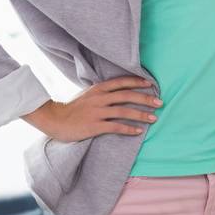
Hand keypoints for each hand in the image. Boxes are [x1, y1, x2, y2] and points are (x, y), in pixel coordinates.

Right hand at [23, 77, 160, 140]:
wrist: (54, 119)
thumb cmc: (72, 108)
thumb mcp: (88, 94)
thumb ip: (103, 92)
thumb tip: (121, 91)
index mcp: (98, 89)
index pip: (121, 82)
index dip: (137, 82)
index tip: (151, 84)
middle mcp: (99, 98)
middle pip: (127, 96)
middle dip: (145, 99)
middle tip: (160, 102)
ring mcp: (97, 112)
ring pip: (124, 111)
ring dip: (141, 114)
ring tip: (154, 118)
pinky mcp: (94, 126)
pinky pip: (115, 127)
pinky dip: (129, 129)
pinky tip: (139, 131)